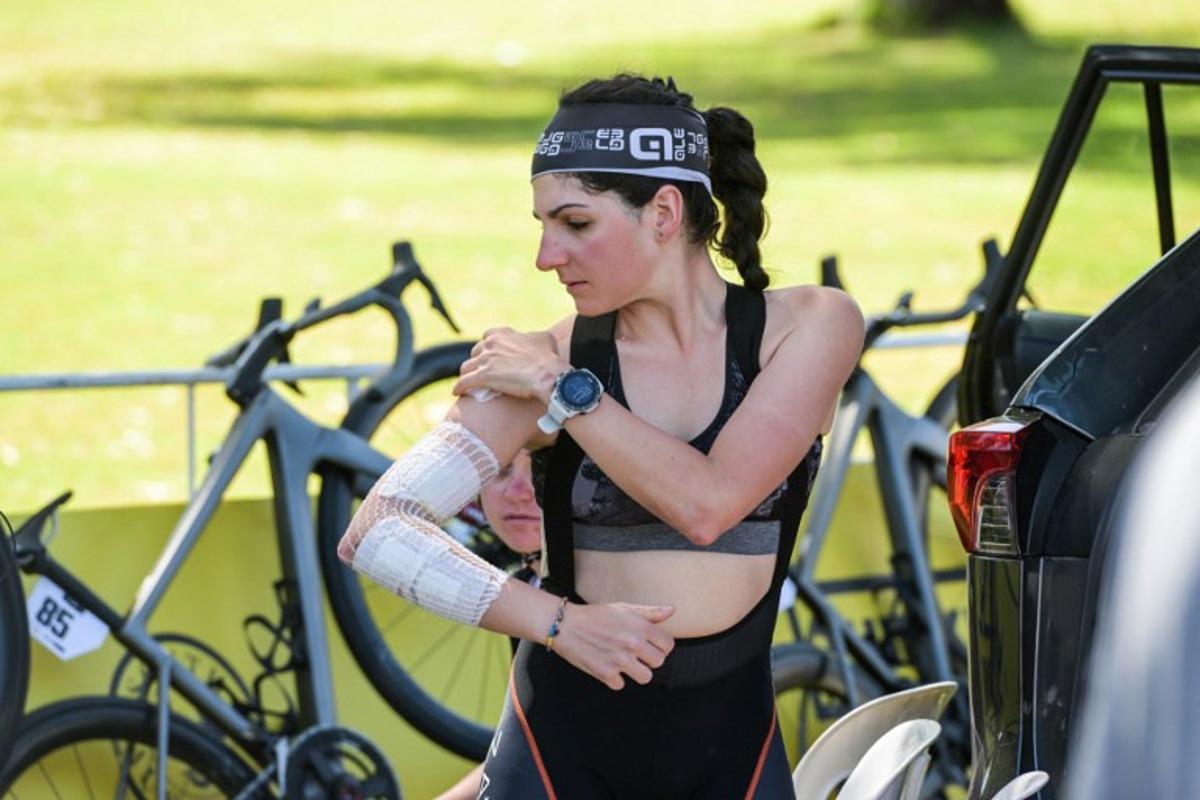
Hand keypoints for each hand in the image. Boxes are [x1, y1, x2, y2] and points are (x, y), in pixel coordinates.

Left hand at [452, 327, 566, 402]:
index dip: (489, 347)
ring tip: (468, 382)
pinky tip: (457, 392)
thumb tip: (534, 340)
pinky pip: (464, 382)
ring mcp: (485, 360)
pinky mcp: (482, 377)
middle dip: (477, 361)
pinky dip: (459, 387)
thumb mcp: (545, 338)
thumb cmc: (548, 358)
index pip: (488, 336)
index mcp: (503, 333)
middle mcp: (490, 344)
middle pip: (475, 352)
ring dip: (467, 374)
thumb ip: (534, 336)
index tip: (492, 355)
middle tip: (482, 371)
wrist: (548, 375)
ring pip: (466, 367)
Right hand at [550, 602, 675, 689]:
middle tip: (636, 653)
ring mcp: (619, 661)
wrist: (566, 625)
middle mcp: (632, 644)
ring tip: (625, 662)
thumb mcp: (624, 608)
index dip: (661, 645)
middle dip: (649, 659)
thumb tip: (672, 611)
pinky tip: (607, 665)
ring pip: (645, 677)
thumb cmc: (596, 615)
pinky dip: (614, 678)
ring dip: (637, 672)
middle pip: (658, 662)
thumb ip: (650, 612)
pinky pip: (621, 684)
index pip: (668, 645)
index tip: (650, 644)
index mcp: (640, 627)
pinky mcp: (605, 674)